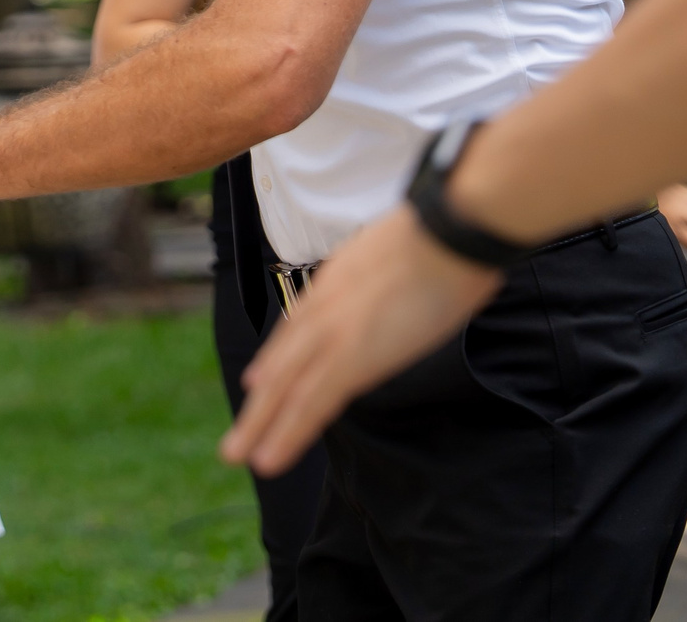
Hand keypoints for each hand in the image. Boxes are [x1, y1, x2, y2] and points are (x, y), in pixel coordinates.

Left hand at [219, 205, 501, 476]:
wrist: (450, 229)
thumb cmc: (449, 235)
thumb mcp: (409, 251)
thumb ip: (397, 273)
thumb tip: (418, 278)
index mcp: (339, 279)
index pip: (299, 325)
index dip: (278, 355)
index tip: (259, 377)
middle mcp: (326, 306)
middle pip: (283, 359)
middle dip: (260, 398)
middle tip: (239, 433)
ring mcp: (333, 333)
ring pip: (285, 387)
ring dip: (260, 423)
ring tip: (236, 454)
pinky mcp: (349, 358)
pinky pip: (309, 404)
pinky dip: (286, 433)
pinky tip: (269, 458)